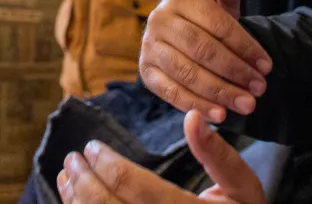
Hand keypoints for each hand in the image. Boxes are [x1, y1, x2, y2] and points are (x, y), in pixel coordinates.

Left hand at [58, 110, 264, 203]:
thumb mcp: (242, 188)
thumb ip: (219, 155)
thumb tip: (192, 116)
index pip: (133, 185)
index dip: (106, 163)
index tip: (92, 146)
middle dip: (83, 179)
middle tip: (74, 158)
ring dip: (75, 199)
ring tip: (68, 176)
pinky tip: (74, 200)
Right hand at [138, 0, 272, 123]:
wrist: (182, 34)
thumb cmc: (208, 17)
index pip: (218, 25)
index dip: (245, 47)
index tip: (268, 67)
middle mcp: (158, 19)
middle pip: (202, 50)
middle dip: (235, 72)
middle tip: (260, 90)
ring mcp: (148, 47)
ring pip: (188, 73)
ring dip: (220, 92)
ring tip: (247, 105)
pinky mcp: (145, 72)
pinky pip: (171, 92)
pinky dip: (197, 105)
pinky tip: (221, 115)